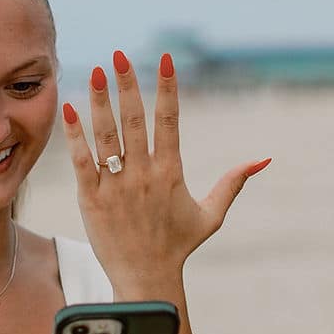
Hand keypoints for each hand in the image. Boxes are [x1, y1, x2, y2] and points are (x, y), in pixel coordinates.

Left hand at [60, 50, 270, 286]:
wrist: (145, 278)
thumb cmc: (178, 245)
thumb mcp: (211, 214)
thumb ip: (233, 183)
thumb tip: (262, 160)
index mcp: (171, 173)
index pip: (170, 121)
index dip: (168, 88)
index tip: (165, 59)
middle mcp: (143, 175)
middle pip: (135, 120)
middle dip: (128, 84)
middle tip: (120, 56)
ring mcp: (115, 185)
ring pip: (106, 135)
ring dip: (100, 101)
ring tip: (94, 71)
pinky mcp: (91, 198)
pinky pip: (81, 160)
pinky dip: (75, 135)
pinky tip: (70, 109)